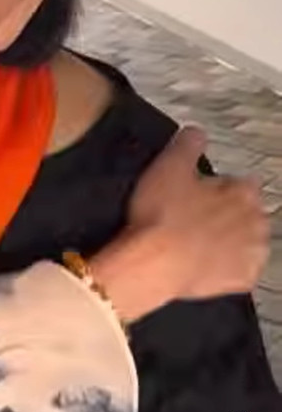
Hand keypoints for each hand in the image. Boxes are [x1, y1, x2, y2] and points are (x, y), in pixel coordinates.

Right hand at [90, 126, 267, 322]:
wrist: (153, 263)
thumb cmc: (161, 213)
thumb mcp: (166, 166)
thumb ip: (187, 144)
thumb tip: (197, 131)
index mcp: (244, 192)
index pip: (242, 182)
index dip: (218, 186)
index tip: (198, 192)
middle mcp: (257, 221)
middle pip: (248, 213)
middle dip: (228, 213)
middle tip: (193, 217)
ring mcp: (253, 254)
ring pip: (247, 242)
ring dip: (230, 240)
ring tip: (197, 241)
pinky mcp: (243, 280)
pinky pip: (239, 270)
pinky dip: (225, 267)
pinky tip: (203, 263)